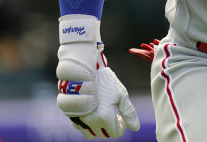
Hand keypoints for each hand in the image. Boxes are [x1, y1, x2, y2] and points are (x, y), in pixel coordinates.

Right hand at [56, 15, 139, 138]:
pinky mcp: (71, 115)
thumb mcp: (121, 95)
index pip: (115, 133)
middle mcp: (90, 122)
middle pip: (103, 134)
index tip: (122, 117)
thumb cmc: (105, 81)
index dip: (121, 126)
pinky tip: (92, 112)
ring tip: (103, 115)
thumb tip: (136, 128)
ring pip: (90, 134)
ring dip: (98, 128)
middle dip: (110, 127)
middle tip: (114, 115)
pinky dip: (87, 124)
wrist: (83, 71)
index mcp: (104, 117)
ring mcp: (79, 119)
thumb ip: (129, 113)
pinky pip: (80, 127)